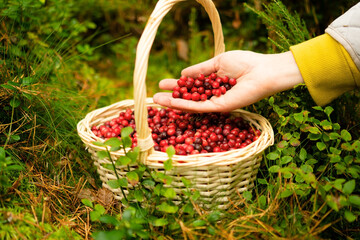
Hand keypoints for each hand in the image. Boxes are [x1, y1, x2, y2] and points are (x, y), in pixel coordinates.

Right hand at [153, 50, 303, 111]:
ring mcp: (215, 103)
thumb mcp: (217, 62)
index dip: (176, 86)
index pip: (191, 87)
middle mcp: (212, 95)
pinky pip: (198, 107)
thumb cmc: (244, 63)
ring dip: (173, 104)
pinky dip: (184, 105)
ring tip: (156, 101)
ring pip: (190, 105)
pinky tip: (171, 103)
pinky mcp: (219, 108)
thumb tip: (182, 74)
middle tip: (155, 97)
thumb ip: (200, 70)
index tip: (162, 83)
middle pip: (188, 99)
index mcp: (212, 84)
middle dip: (171, 98)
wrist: (262, 71)